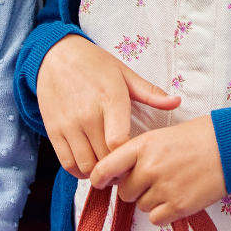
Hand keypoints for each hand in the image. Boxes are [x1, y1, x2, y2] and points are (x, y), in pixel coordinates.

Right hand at [37, 34, 179, 178]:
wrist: (56, 56)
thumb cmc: (95, 64)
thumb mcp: (124, 73)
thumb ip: (150, 93)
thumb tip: (177, 102)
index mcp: (110, 99)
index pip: (118, 143)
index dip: (129, 158)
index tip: (136, 159)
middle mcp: (87, 115)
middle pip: (104, 159)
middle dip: (117, 169)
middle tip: (127, 168)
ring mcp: (68, 125)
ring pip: (85, 166)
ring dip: (99, 174)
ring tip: (109, 168)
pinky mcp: (53, 132)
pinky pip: (67, 164)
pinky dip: (80, 171)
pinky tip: (90, 163)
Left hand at [90, 114, 226, 225]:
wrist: (230, 145)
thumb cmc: (198, 136)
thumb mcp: (162, 135)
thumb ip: (139, 153)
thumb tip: (119, 174)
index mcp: (143, 145)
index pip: (105, 168)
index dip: (99, 178)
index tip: (101, 182)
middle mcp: (149, 168)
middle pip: (124, 192)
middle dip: (136, 188)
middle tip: (155, 178)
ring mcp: (163, 188)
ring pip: (141, 207)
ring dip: (153, 200)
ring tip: (172, 183)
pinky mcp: (178, 206)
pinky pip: (156, 220)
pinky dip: (164, 213)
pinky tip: (177, 196)